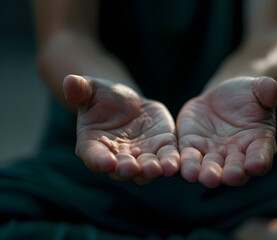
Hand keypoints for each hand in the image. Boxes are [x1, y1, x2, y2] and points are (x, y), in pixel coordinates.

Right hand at [63, 75, 179, 183]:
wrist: (128, 103)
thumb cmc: (103, 98)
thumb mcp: (92, 90)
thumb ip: (81, 89)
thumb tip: (68, 81)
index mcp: (93, 145)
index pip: (94, 157)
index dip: (99, 161)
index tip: (107, 162)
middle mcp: (116, 157)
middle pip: (121, 169)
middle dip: (128, 169)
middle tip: (135, 168)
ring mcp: (140, 157)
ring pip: (144, 170)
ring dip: (151, 170)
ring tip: (160, 168)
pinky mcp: (160, 149)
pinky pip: (165, 159)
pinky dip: (170, 162)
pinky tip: (175, 164)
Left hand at [177, 77, 276, 187]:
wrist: (222, 96)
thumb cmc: (247, 95)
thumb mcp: (257, 88)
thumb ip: (266, 89)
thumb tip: (273, 90)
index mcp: (258, 142)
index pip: (261, 155)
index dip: (259, 161)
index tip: (255, 165)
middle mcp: (236, 155)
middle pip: (235, 169)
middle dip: (232, 174)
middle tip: (228, 176)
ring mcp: (213, 153)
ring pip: (210, 168)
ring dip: (205, 173)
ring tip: (200, 175)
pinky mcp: (192, 146)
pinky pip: (188, 156)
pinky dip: (184, 162)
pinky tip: (177, 165)